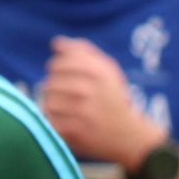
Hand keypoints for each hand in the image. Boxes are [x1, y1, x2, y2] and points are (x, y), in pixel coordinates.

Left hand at [40, 36, 165, 167]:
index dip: (57, 69)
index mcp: (97, 71)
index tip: (64, 76)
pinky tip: (67, 121)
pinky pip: (50, 120)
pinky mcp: (74, 131)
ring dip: (53, 105)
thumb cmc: (113, 98)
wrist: (129, 136)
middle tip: (67, 95)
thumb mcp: (107, 70)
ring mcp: (81, 112)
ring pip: (48, 101)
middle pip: (51, 82)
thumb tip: (56, 43)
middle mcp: (89, 89)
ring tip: (66, 108)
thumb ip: (82, 51)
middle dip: (55, 88)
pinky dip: (55, 121)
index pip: (59, 64)